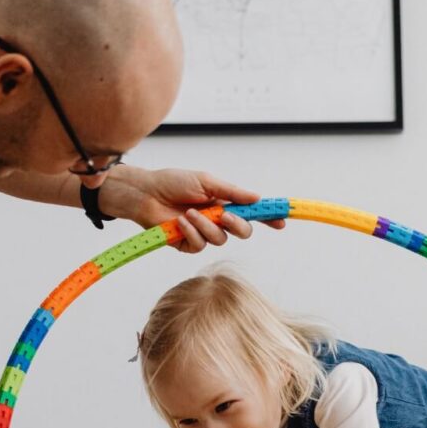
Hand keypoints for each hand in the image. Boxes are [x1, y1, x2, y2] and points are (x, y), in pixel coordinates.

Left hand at [98, 167, 284, 253]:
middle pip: (242, 232)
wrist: (145, 193)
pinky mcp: (187, 244)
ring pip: (220, 240)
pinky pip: (199, 246)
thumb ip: (232, 192)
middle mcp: (217, 219)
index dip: (267, 218)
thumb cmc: (172, 182)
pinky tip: (179, 221)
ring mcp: (203, 233)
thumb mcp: (206, 181)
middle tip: (226, 215)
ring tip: (189, 212)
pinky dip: (191, 232)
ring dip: (206, 226)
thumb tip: (257, 197)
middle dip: (237, 225)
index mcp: (224, 202)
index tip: (281, 221)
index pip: (251, 213)